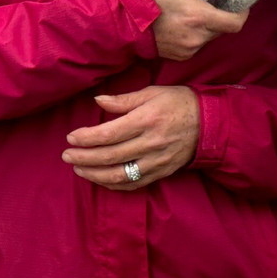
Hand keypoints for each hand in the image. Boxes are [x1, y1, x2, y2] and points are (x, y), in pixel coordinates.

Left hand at [62, 86, 199, 190]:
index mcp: (146, 120)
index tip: (71, 137)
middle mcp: (150, 143)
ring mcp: (156, 161)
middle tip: (66, 156)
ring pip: (119, 174)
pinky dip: (113, 184)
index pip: (109, 134)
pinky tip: (100, 179)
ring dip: (94, 174)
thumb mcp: (153, 93)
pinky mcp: (161, 172)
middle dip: (83, 157)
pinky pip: (133, 183)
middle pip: (109, 156)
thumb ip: (124, 100)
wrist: (210, 123)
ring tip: (78, 169)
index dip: (86, 138)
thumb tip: (97, 101)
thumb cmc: (179, 102)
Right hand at [138, 0, 247, 60]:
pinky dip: (195, 34)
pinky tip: (181, 22)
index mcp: (198, 17)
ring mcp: (188, 49)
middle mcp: (196, 37)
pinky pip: (197, 45)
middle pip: (223, 29)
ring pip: (210, 37)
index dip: (241, 12)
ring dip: (207, 24)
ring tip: (191, 9)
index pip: (236, 23)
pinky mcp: (180, 56)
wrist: (119, 22)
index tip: (237, 1)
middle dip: (221, 14)